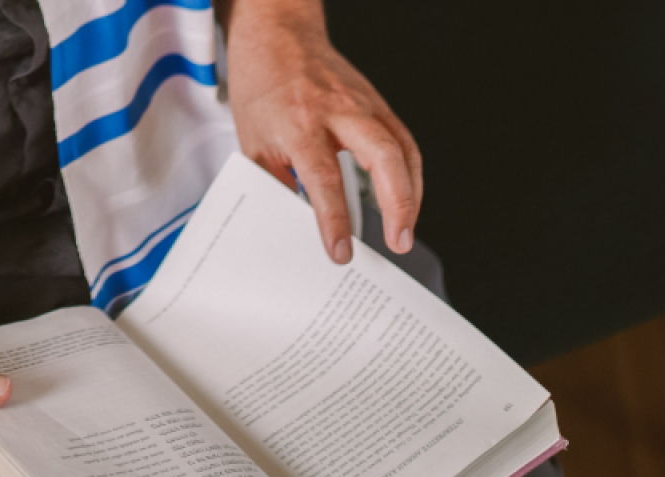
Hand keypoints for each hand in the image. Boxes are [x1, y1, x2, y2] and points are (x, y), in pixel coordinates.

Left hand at [224, 0, 421, 262]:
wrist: (279, 37)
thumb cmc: (263, 86)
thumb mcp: (253, 142)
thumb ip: (276, 182)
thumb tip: (295, 224)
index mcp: (300, 122)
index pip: (323, 179)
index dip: (334, 220)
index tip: (340, 251)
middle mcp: (338, 111)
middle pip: (382, 157)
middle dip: (397, 205)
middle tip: (398, 242)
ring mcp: (364, 104)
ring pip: (402, 150)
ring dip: (411, 195)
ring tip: (405, 231)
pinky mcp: (377, 104)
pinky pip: (403, 141)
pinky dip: (409, 174)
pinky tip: (406, 199)